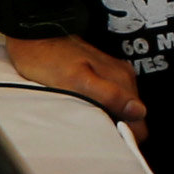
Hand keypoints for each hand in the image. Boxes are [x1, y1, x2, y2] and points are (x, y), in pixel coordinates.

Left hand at [3, 34, 145, 141]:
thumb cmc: (48, 59)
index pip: (139, 122)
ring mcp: (113, 73)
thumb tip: (138, 111)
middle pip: (132, 117)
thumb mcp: (77, 81)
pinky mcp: (101, 72)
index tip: (106, 138)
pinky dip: (100, 106)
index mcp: (122, 79)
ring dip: (108, 117)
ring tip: (84, 116)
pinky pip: (110, 98)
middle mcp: (123, 76)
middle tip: (91, 128)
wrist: (33, 35)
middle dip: (117, 127)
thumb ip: (109, 95)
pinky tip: (82, 105)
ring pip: (121, 109)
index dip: (125, 135)